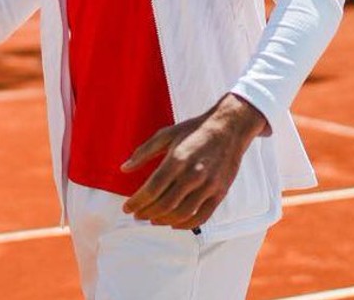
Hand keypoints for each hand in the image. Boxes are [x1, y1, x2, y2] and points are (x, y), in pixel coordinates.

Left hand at [120, 94, 267, 229]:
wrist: (229, 128)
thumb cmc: (194, 130)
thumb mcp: (165, 134)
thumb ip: (143, 152)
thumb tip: (124, 168)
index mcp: (177, 159)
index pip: (152, 188)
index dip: (137, 201)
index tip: (127, 208)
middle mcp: (193, 174)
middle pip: (165, 204)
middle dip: (146, 213)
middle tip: (136, 215)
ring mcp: (209, 185)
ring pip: (182, 213)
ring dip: (163, 220)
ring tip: (152, 219)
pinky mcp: (220, 193)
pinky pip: (202, 216)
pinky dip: (186, 224)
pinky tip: (174, 224)